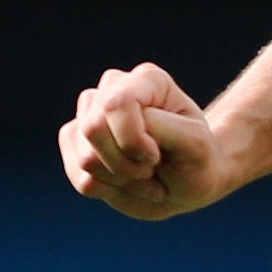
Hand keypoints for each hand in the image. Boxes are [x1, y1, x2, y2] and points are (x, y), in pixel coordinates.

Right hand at [58, 63, 228, 218]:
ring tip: (144, 176)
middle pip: (93, 129)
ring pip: (84, 158)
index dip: (133, 140)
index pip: (116, 103)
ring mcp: (90, 115)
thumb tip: (116, 120)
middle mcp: (113, 89)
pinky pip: (78, 175)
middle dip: (125, 164)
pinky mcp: (76, 144)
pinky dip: (106, 190)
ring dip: (119, 180)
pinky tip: (127, 183)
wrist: (188, 185)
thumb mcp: (195, 145)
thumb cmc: (196, 161)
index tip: (156, 156)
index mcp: (147, 80)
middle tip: (151, 169)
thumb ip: (161, 127)